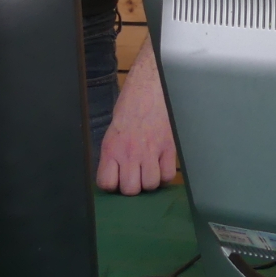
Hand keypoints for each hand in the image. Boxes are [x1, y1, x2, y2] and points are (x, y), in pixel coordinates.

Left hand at [96, 41, 176, 194]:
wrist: (151, 86)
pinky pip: (168, 175)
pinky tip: (161, 165)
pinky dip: (165, 175)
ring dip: (150, 181)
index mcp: (112, 148)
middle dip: (133, 186)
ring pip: (151, 185)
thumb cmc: (131, 107)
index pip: (107, 183)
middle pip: (131, 189)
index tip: (117, 179)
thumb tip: (116, 176)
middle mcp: (130, 152)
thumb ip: (114, 154)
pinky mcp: (168, 147)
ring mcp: (151, 150)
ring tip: (149, 170)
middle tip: (135, 176)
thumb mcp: (113, 131)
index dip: (112, 185)